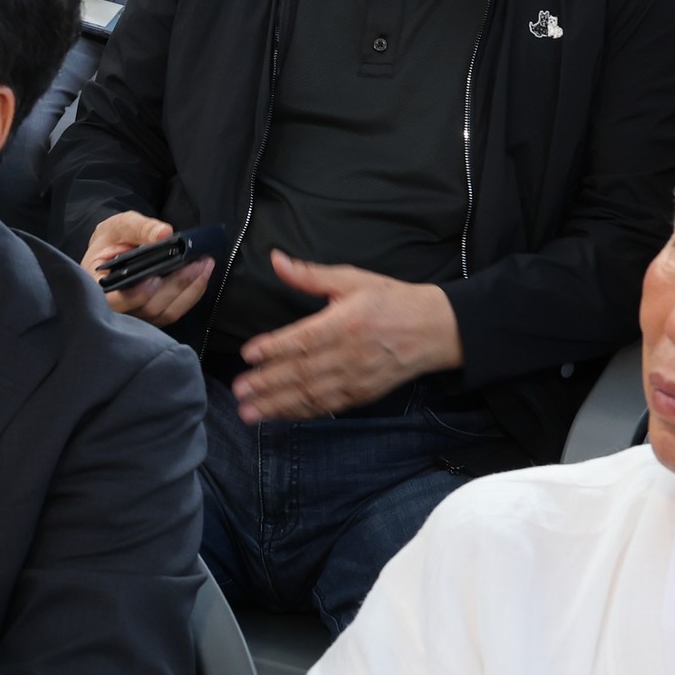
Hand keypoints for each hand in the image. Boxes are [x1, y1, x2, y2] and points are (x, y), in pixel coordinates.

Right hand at [82, 211, 214, 329]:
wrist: (114, 249)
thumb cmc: (112, 238)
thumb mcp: (120, 226)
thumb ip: (140, 228)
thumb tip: (164, 233)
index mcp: (98, 287)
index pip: (115, 300)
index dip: (135, 294)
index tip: (154, 278)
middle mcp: (117, 308)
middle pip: (148, 307)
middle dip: (175, 285)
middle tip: (197, 263)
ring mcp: (137, 316)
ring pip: (165, 312)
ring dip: (189, 289)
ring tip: (204, 265)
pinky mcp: (153, 316)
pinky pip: (174, 311)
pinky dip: (191, 294)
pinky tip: (201, 275)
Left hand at [232, 251, 463, 420]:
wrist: (436, 330)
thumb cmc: (392, 300)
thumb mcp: (353, 279)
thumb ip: (311, 275)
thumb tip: (276, 260)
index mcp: (346, 323)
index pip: (304, 339)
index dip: (275, 348)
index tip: (248, 354)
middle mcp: (350, 355)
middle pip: (303, 372)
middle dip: (268, 383)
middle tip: (239, 391)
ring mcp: (357, 378)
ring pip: (312, 395)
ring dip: (279, 405)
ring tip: (249, 411)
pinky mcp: (362, 394)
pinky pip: (327, 406)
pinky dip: (301, 412)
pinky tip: (279, 415)